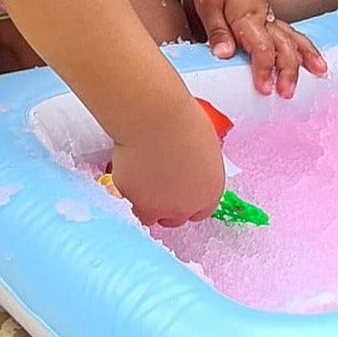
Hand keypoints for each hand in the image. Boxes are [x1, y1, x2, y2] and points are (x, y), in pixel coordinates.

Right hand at [109, 89, 224, 226]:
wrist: (154, 118)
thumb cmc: (182, 122)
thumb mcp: (205, 149)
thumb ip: (198, 170)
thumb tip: (190, 171)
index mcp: (209, 193)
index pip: (200, 211)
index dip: (188, 200)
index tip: (180, 191)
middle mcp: (184, 207)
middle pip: (175, 218)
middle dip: (166, 203)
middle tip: (159, 179)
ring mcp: (156, 207)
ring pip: (148, 214)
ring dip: (145, 199)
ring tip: (144, 172)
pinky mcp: (132, 200)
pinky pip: (128, 198)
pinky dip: (128, 186)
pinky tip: (132, 164)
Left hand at [192, 0, 327, 97]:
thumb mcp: (208, 3)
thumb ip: (218, 30)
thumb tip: (224, 54)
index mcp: (247, 17)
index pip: (261, 47)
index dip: (263, 69)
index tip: (264, 89)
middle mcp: (264, 18)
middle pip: (283, 46)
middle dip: (288, 70)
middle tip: (287, 93)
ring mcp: (270, 17)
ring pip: (294, 38)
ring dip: (306, 57)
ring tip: (321, 73)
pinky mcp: (271, 17)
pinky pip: (292, 33)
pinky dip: (305, 46)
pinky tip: (314, 59)